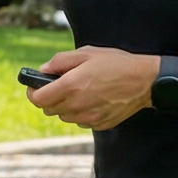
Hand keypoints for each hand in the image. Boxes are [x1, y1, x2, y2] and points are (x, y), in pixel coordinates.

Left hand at [26, 47, 159, 129]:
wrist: (145, 81)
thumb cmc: (116, 63)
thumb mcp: (86, 52)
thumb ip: (60, 61)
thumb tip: (43, 70)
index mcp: (70, 86)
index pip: (38, 99)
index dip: (33, 92)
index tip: (34, 86)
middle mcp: (77, 106)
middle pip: (49, 110)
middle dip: (48, 98)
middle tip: (58, 86)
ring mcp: (89, 118)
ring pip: (64, 117)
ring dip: (65, 106)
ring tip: (80, 91)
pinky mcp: (99, 124)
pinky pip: (81, 121)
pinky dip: (81, 113)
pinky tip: (93, 99)